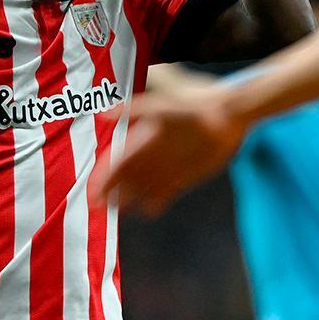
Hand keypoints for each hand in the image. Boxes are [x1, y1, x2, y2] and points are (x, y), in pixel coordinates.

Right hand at [94, 82, 247, 212]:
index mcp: (140, 140)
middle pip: (123, 178)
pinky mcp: (181, 179)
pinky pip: (164, 195)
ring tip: (117, 212)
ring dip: (128, 200)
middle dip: (109, 191)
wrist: (225, 117)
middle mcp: (149, 156)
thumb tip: (104, 114)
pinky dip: (156, 203)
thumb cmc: (192, 108)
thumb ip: (133, 111)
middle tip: (97, 206)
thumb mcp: (160, 107)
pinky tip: (150, 211)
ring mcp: (164, 169)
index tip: (93, 190)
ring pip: (140, 189)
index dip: (102, 176)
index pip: (115, 161)